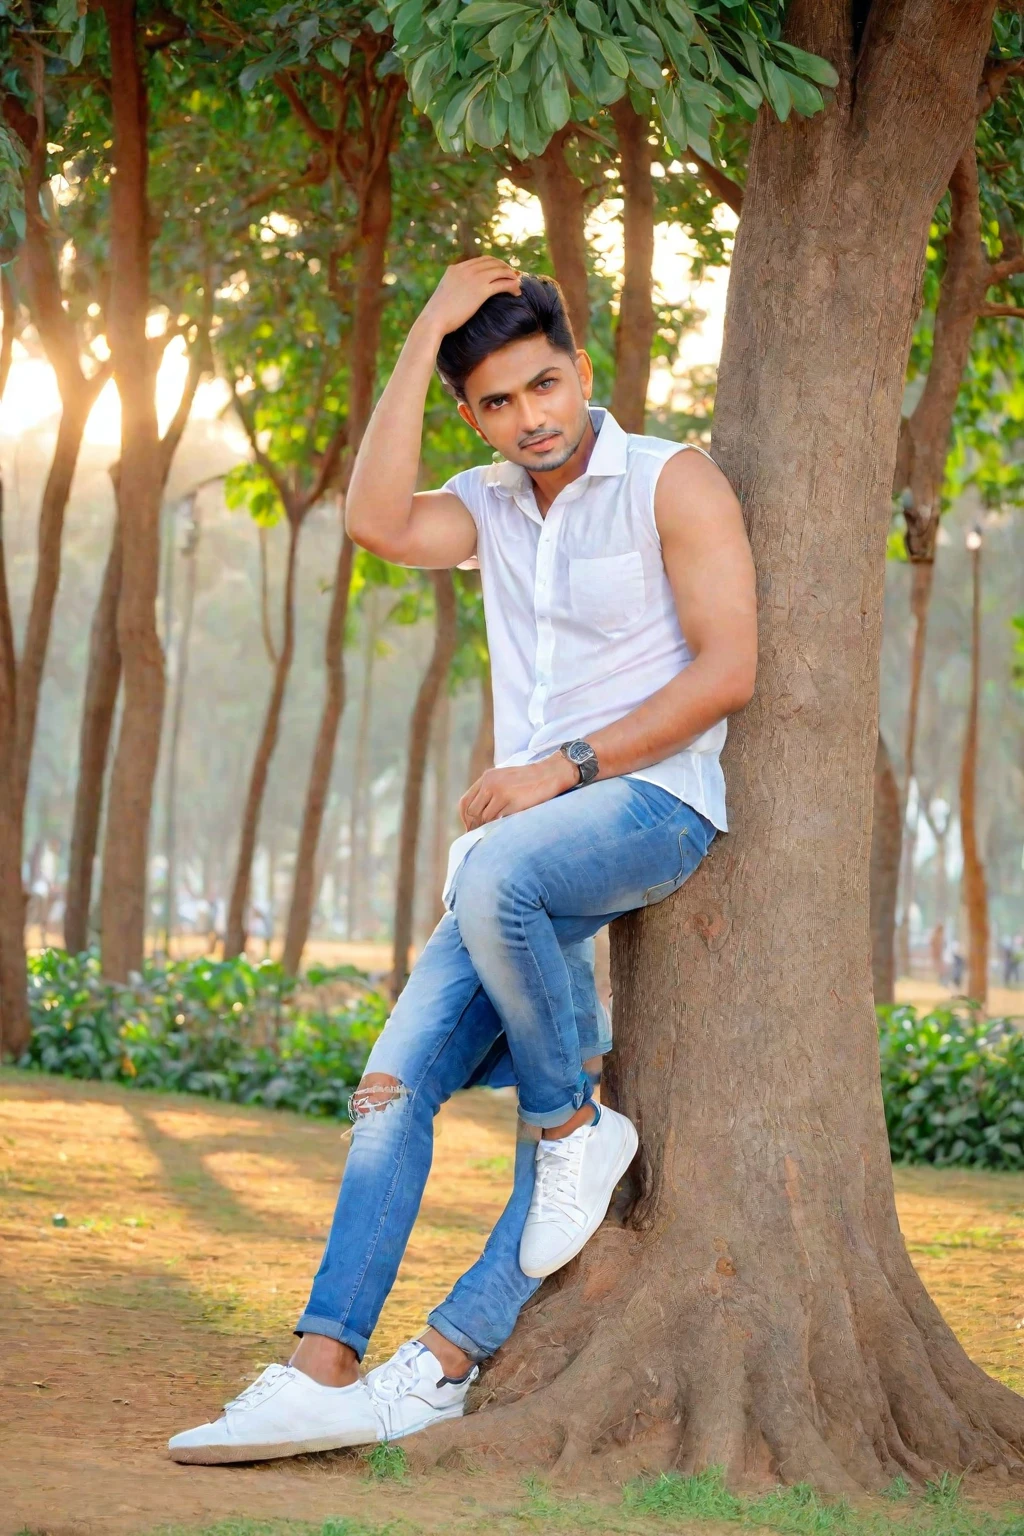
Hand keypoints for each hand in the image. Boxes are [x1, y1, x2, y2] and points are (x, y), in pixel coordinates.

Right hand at [417, 257, 521, 340]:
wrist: (433, 320)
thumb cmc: (437, 315)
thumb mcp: (445, 295)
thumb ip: (454, 288)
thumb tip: (461, 295)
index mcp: (456, 268)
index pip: (481, 260)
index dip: (495, 264)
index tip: (503, 271)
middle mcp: (466, 269)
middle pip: (493, 262)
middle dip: (506, 268)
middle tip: (514, 276)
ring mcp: (474, 278)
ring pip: (500, 271)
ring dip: (512, 276)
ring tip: (518, 284)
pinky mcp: (481, 291)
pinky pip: (502, 284)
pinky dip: (512, 286)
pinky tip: (517, 292)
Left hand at [459, 754, 577, 830]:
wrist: (551, 774)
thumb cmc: (529, 780)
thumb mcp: (504, 779)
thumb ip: (490, 791)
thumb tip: (478, 816)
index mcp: (487, 777)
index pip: (465, 802)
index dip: (465, 818)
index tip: (470, 828)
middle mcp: (490, 783)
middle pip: (472, 812)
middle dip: (474, 826)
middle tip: (479, 836)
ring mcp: (501, 792)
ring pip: (485, 818)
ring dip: (487, 828)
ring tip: (492, 835)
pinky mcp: (513, 802)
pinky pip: (499, 820)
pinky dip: (499, 827)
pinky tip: (503, 830)